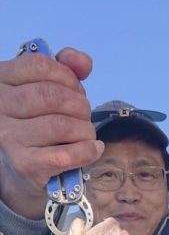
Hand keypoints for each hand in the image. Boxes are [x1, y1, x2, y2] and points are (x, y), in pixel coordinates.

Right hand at [0, 47, 103, 218]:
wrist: (18, 172)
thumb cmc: (34, 125)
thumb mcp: (42, 91)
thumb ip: (63, 70)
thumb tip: (83, 62)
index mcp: (2, 80)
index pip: (40, 65)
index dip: (67, 76)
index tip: (76, 90)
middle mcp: (0, 108)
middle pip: (52, 96)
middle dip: (79, 105)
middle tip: (84, 115)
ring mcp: (10, 138)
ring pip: (61, 126)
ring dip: (85, 129)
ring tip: (87, 134)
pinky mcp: (26, 165)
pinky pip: (65, 155)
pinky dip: (87, 151)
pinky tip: (93, 149)